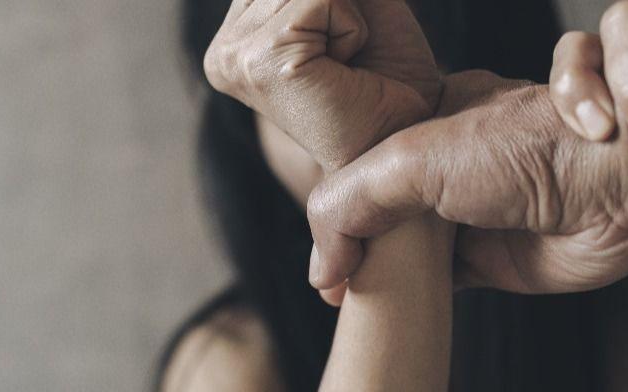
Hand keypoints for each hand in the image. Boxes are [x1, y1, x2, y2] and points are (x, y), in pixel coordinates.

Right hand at [203, 0, 441, 172]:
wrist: (403, 141)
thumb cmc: (388, 79)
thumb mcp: (350, 8)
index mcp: (235, 40)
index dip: (330, 3)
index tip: (338, 49)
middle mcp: (224, 52)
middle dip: (336, 4)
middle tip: (345, 58)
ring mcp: (235, 59)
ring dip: (345, 13)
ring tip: (343, 64)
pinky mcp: (260, 62)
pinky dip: (353, 26)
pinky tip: (344, 70)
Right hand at [308, 71, 627, 293]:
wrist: (623, 186)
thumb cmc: (531, 151)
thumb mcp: (414, 159)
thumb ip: (351, 202)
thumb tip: (322, 269)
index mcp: (427, 121)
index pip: (356, 168)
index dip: (332, 215)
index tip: (322, 264)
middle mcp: (445, 167)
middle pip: (377, 215)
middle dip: (353, 252)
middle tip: (338, 290)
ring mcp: (469, 217)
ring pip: (402, 255)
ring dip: (381, 282)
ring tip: (361, 304)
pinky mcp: (496, 264)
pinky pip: (439, 287)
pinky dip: (414, 303)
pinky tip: (401, 311)